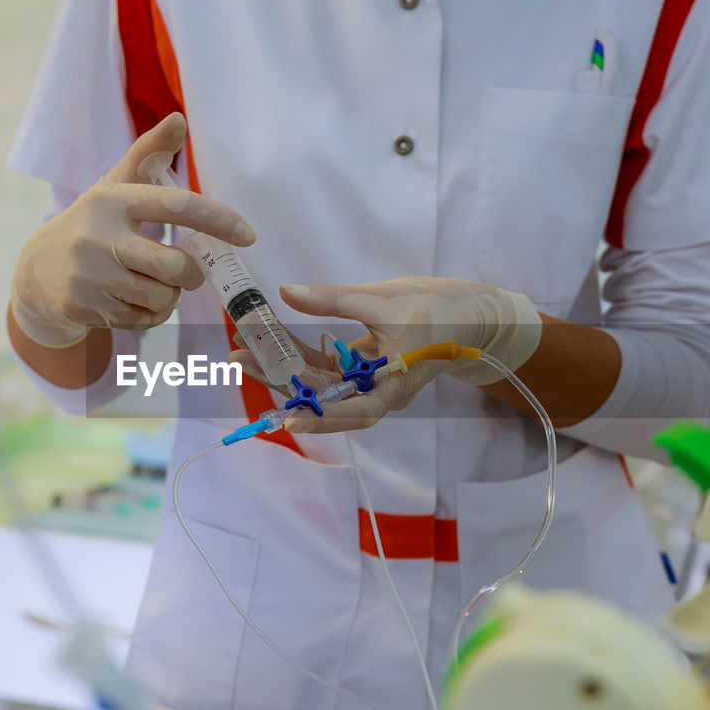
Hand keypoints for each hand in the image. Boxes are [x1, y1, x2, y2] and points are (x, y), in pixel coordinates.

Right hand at [10, 113, 255, 347]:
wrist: (38, 269)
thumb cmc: (94, 223)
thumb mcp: (116, 185)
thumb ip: (148, 152)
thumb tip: (180, 119)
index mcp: (113, 201)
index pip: (176, 205)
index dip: (218, 219)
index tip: (249, 235)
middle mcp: (98, 237)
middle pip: (175, 266)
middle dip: (192, 273)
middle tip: (186, 271)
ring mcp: (88, 276)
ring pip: (160, 298)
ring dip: (169, 296)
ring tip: (154, 284)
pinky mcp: (83, 308)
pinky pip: (142, 320)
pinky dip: (149, 314)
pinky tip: (133, 300)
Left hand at [231, 277, 541, 432]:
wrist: (469, 313)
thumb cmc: (438, 308)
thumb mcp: (384, 299)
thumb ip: (333, 299)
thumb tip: (286, 292)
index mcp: (394, 385)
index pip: (356, 412)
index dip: (322, 417)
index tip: (289, 417)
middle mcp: (378, 392)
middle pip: (327, 399)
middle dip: (282, 381)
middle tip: (241, 358)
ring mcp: (370, 383)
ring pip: (321, 386)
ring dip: (284, 369)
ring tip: (244, 349)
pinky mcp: (364, 370)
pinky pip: (328, 371)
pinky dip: (300, 358)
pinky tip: (272, 343)